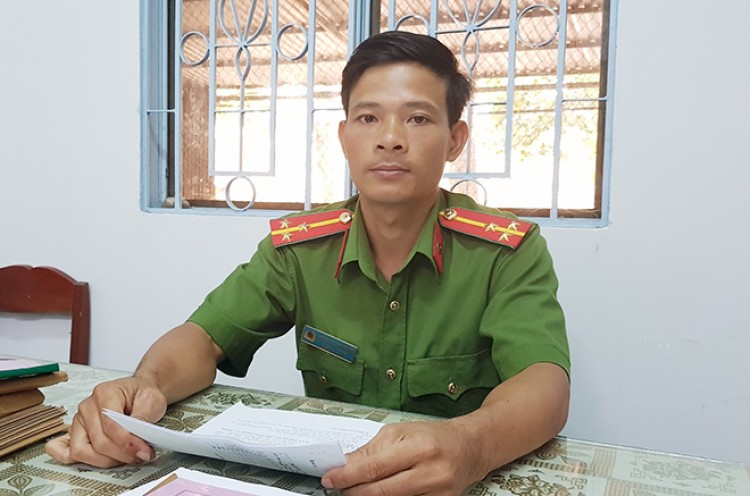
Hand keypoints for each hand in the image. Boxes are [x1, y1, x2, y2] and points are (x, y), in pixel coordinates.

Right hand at [45, 376, 167, 467]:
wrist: (138, 392)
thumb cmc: (141, 394)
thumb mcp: (152, 399)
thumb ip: (143, 417)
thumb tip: (136, 437)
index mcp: (104, 393)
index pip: (110, 424)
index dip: (127, 442)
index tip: (143, 451)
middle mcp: (87, 407)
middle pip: (98, 441)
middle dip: (121, 454)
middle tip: (141, 455)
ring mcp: (79, 421)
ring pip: (83, 451)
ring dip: (106, 460)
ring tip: (127, 457)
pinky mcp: (76, 434)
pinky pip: (65, 451)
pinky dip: (75, 460)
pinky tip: (92, 460)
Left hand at [321, 420, 485, 495]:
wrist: (470, 448)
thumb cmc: (434, 437)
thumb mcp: (400, 433)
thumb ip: (371, 450)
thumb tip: (344, 464)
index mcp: (420, 447)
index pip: (375, 467)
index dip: (348, 475)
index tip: (330, 478)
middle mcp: (431, 472)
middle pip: (381, 491)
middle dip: (353, 491)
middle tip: (337, 488)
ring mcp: (437, 494)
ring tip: (356, 490)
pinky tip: (379, 495)